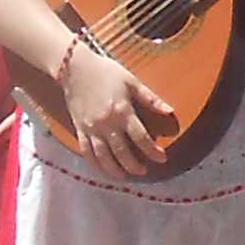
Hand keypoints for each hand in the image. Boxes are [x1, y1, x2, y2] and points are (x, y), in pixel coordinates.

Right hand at [60, 41, 172, 173]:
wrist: (74, 68)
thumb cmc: (106, 72)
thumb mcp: (132, 81)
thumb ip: (151, 99)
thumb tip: (170, 111)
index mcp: (122, 111)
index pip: (141, 138)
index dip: (153, 151)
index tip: (162, 158)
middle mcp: (106, 123)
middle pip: (122, 152)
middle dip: (135, 165)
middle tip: (144, 171)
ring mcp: (91, 128)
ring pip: (103, 157)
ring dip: (115, 170)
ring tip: (125, 176)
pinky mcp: (79, 129)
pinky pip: (86, 152)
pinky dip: (95, 164)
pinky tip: (103, 170)